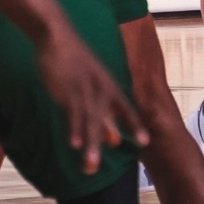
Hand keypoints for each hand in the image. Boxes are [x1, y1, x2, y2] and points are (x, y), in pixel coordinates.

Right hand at [34, 24, 144, 173]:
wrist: (58, 35)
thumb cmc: (75, 61)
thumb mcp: (93, 84)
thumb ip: (103, 111)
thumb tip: (113, 139)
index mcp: (108, 87)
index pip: (125, 109)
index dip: (134, 125)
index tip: (145, 142)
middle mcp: (99, 90)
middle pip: (105, 121)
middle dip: (105, 144)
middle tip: (105, 167)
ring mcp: (83, 89)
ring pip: (88, 121)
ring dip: (90, 144)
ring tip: (90, 165)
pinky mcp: (66, 88)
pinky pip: (71, 111)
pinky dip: (73, 128)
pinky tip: (74, 144)